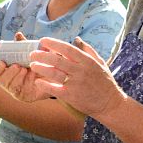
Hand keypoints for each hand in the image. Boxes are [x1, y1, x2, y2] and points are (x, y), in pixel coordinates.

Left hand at [11, 37, 125, 119]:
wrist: (110, 104)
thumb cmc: (105, 82)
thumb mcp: (100, 63)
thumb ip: (88, 50)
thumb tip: (76, 39)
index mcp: (87, 61)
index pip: (67, 49)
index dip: (53, 43)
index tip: (42, 41)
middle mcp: (80, 71)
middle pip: (57, 60)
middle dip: (42, 55)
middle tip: (32, 53)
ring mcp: (75, 84)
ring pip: (54, 73)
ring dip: (41, 68)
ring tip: (33, 65)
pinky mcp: (72, 96)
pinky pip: (54, 89)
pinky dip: (45, 85)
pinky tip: (38, 81)